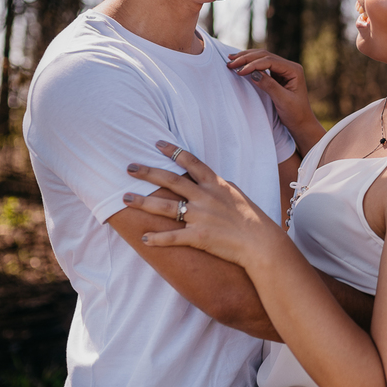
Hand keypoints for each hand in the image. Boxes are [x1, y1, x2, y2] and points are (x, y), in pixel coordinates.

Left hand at [124, 142, 289, 268]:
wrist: (261, 242)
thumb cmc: (251, 218)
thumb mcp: (236, 194)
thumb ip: (218, 186)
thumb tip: (206, 180)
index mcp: (215, 184)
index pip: (191, 162)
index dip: (173, 151)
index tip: (157, 143)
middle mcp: (204, 197)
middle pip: (170, 180)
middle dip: (147, 172)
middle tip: (129, 167)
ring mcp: (200, 217)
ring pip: (164, 207)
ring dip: (142, 202)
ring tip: (125, 198)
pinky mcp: (198, 237)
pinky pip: (173, 237)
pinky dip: (157, 239)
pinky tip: (144, 238)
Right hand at [227, 49, 323, 152]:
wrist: (302, 123)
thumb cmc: (295, 114)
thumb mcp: (283, 101)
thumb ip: (269, 85)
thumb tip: (253, 73)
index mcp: (294, 70)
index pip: (270, 61)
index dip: (253, 64)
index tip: (239, 71)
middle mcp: (289, 67)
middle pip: (265, 56)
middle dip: (247, 58)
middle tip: (230, 63)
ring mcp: (284, 70)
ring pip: (263, 58)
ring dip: (247, 58)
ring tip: (231, 60)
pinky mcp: (278, 75)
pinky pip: (262, 65)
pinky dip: (251, 64)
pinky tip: (241, 64)